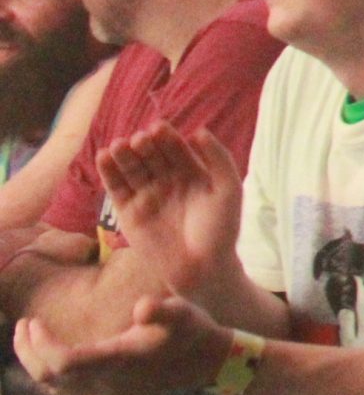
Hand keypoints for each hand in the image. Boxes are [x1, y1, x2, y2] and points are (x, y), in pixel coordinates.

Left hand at [15, 294, 230, 394]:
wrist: (205, 363)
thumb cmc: (191, 332)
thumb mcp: (182, 313)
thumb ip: (163, 310)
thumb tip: (143, 307)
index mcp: (118, 361)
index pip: (63, 361)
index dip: (41, 344)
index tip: (33, 320)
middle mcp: (105, 383)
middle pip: (48, 376)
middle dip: (28, 351)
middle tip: (22, 324)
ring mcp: (102, 394)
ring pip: (51, 387)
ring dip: (33, 363)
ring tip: (28, 336)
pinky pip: (62, 392)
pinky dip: (46, 374)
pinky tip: (48, 357)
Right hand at [95, 124, 243, 298]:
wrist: (204, 267)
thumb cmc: (221, 228)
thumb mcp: (228, 189)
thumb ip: (219, 158)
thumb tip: (199, 131)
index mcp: (191, 172)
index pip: (176, 149)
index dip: (167, 137)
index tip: (159, 128)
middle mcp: (167, 181)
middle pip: (152, 156)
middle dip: (144, 145)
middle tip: (140, 139)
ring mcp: (147, 195)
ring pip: (132, 169)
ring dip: (124, 155)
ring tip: (119, 145)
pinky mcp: (128, 212)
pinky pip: (117, 189)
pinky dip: (108, 172)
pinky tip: (104, 156)